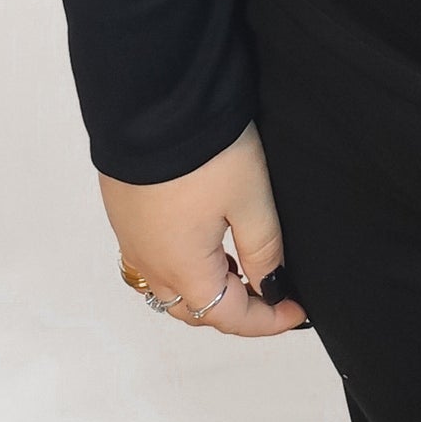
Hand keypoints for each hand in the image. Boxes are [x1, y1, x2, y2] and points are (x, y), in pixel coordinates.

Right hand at [99, 120, 309, 336]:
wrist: (149, 101)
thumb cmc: (203, 151)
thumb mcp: (251, 200)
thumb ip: (263, 249)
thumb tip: (270, 286)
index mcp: (182, 270)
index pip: (228, 317)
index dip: (267, 320)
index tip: (296, 310)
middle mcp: (150, 263)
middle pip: (194, 308)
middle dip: (234, 309)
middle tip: (270, 291)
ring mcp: (131, 238)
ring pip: (171, 285)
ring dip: (207, 286)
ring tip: (241, 265)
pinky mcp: (123, 212)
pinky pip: (154, 257)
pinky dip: (183, 263)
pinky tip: (205, 239)